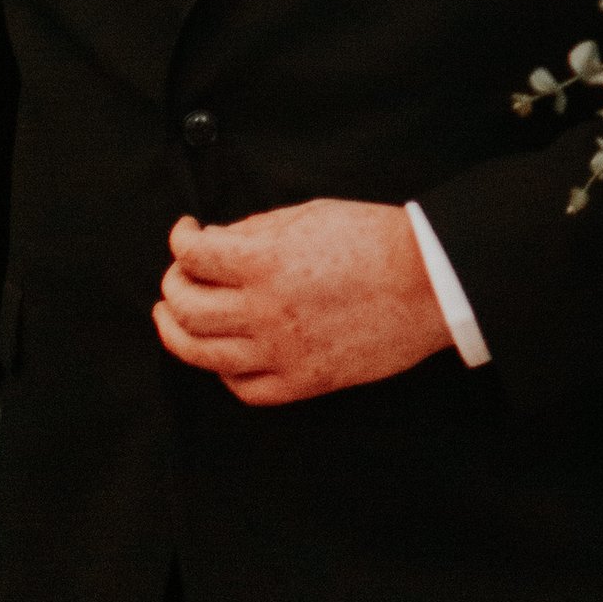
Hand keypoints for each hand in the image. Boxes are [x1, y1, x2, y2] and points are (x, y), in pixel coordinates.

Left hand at [155, 202, 453, 405]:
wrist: (431, 282)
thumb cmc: (378, 240)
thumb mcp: (311, 213)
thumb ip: (257, 228)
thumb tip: (218, 240)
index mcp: (265, 262)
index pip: (193, 255)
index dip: (180, 239)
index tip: (187, 233)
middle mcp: (264, 310)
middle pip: (185, 307)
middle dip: (172, 285)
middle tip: (179, 275)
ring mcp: (281, 351)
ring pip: (200, 353)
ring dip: (175, 333)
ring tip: (172, 318)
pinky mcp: (303, 381)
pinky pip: (244, 388)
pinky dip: (223, 371)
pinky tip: (223, 355)